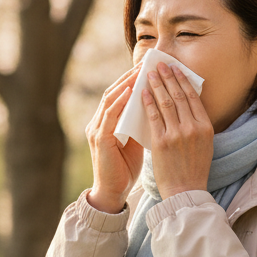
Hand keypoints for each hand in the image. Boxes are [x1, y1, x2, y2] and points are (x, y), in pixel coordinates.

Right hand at [86, 65, 143, 213]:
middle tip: (146, 63)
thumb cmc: (126, 168)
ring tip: (139, 72)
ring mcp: (97, 129)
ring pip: (110, 99)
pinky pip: (109, 115)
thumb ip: (141, 123)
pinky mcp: (99, 138)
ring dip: (125, 84)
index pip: (120, 94)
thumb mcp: (136, 141)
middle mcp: (99, 121)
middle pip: (114, 91)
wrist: (113, 193)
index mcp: (108, 122)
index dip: (133, 79)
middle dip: (130, 76)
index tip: (150, 68)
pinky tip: (130, 92)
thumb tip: (159, 106)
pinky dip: (119, 102)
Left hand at [143, 62, 213, 199]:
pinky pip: (153, 116)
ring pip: (165, 102)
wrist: (184, 191)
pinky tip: (142, 92)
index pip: (192, 97)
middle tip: (160, 65)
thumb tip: (187, 103)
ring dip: (156, 85)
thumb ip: (197, 124)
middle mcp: (193, 128)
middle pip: (178, 95)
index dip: (182, 80)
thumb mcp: (204, 144)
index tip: (175, 68)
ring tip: (149, 73)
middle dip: (168, 77)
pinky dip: (147, 102)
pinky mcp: (161, 141)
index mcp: (205, 127)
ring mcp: (177, 134)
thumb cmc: (194, 168)